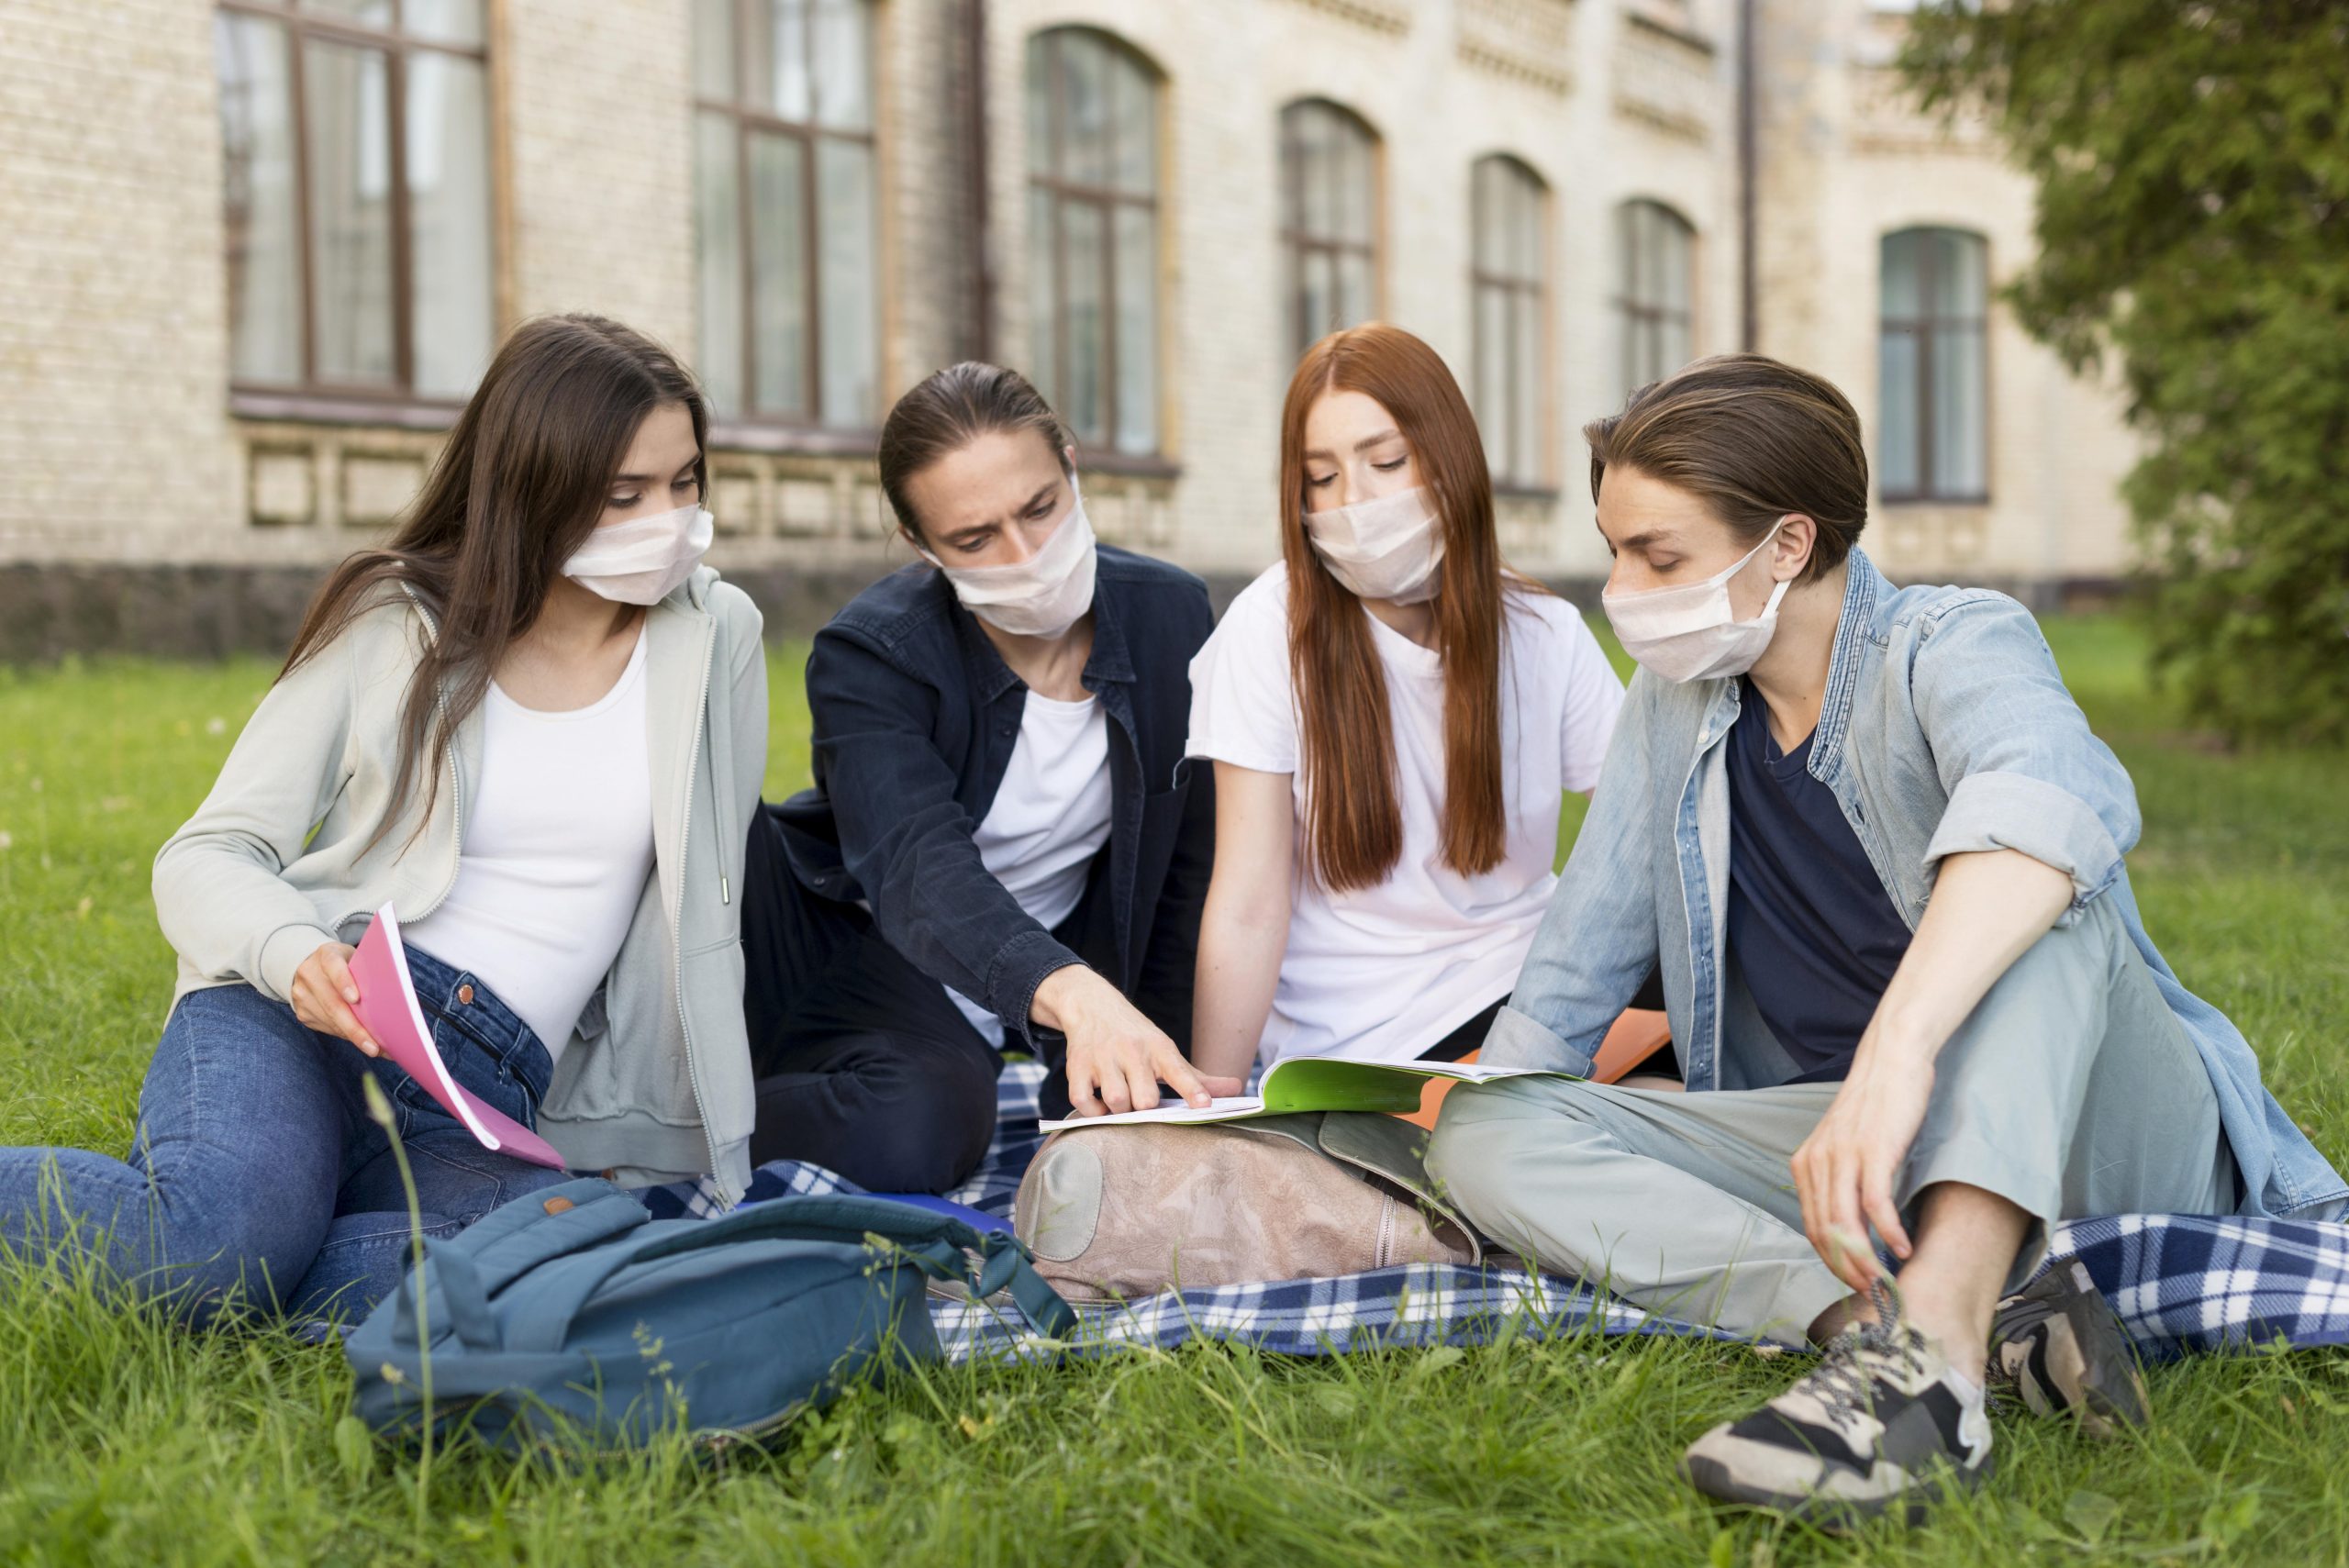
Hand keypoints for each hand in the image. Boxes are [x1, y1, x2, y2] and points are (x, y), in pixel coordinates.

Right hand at [290, 942, 381, 1056]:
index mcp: (326, 955)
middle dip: (355, 1028)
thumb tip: (393, 997)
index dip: (344, 982)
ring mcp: (302, 995)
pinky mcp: (302, 1012)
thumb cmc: (343, 962)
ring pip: (330, 1021)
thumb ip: (366, 970)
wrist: (308, 964)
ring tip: (377, 1049)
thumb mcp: (353, 957)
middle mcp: (309, 974)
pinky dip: (346, 1036)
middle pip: (332, 1004)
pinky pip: (326, 1028)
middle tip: (374, 1047)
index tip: (355, 999)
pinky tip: (363, 1042)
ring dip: (354, 1037)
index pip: (333, 966)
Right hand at [1033, 966, 1242, 1116]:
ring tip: (1122, 1099)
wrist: (1092, 1006)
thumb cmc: (1136, 1038)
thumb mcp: (1166, 1051)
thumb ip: (1197, 1077)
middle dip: (1145, 1107)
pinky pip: (1084, 1102)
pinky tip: (1101, 1103)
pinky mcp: (1077, 1068)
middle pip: (1145, 1099)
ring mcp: (1103, 1059)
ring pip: (1117, 1102)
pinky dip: (1093, 1111)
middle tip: (1142, 1099)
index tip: (1204, 1107)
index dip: (1193, 1091)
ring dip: (1120, 1110)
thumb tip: (1237, 1089)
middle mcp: (1132, 1051)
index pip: (1179, 1072)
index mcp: (1159, 1048)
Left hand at [1790, 1053, 1932, 1292]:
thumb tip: (1853, 1226)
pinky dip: (1889, 1233)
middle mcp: (1817, 1162)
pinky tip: (1904, 1249)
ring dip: (1866, 1260)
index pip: (1811, 1227)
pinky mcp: (1872, 1151)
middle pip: (1825, 1233)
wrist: (1891, 1061)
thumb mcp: (1846, 1146)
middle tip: (1871, 1292)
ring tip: (1885, 1281)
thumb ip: (1841, 1181)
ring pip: (1846, 1225)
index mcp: (1806, 1164)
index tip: (1853, 1282)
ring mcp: (1843, 1157)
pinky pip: (1876, 1205)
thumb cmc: (1875, 1107)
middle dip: (1847, 1269)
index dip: (1832, 1261)